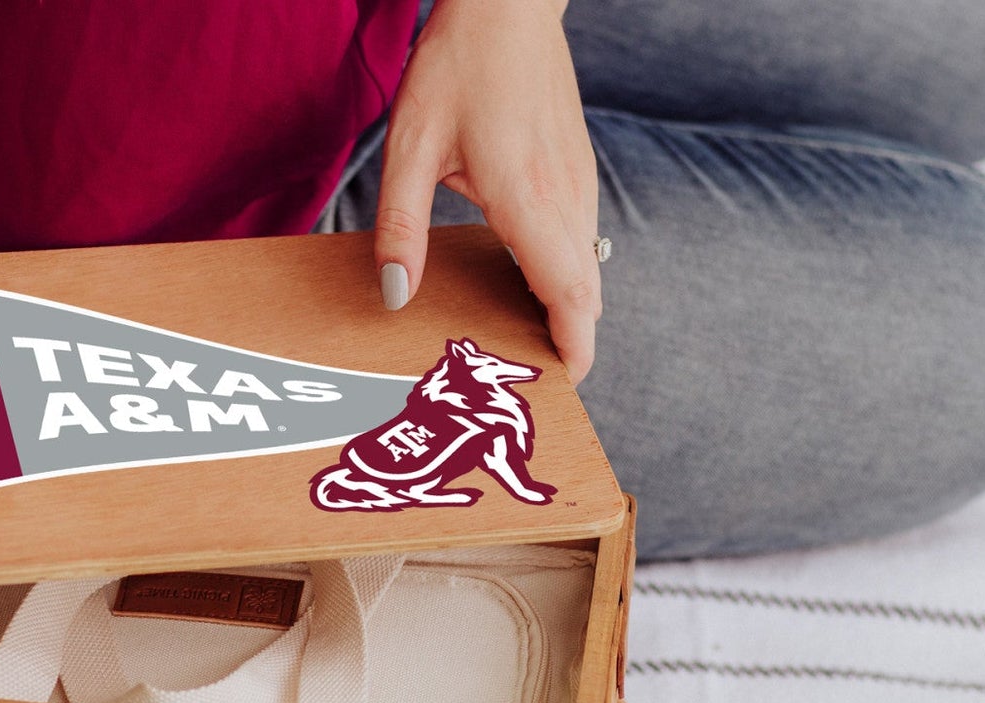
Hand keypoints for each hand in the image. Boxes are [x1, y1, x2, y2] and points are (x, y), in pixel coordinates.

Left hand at [374, 0, 600, 379]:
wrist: (509, 3)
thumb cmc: (458, 66)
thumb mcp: (410, 148)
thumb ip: (401, 228)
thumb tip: (397, 297)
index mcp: (530, 201)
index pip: (570, 295)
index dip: (574, 347)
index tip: (563, 383)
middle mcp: (567, 197)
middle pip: (586, 292)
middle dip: (567, 340)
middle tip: (528, 379)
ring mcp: (579, 182)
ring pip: (588, 267)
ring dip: (566, 308)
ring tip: (522, 340)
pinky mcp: (578, 169)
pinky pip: (581, 239)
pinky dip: (566, 274)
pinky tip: (523, 281)